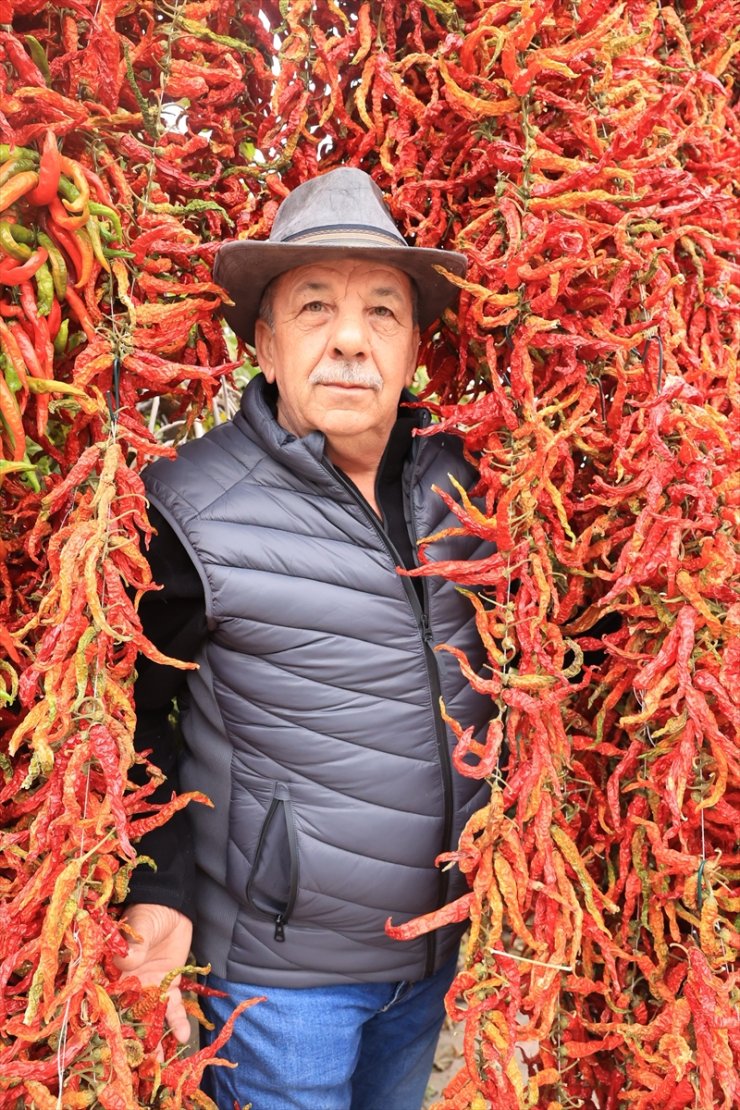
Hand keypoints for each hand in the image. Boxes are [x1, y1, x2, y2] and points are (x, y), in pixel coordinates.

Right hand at [114, 903, 193, 1047]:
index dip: (106, 1018)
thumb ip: (133, 943)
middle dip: (130, 1037)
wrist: (170, 903)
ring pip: (149, 1016)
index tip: (108, 1038)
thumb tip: (128, 961)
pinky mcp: (168, 984)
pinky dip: (177, 1020)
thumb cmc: (146, 912)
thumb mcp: (139, 925)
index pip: (105, 998)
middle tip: (134, 1061)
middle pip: (126, 1015)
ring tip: (158, 1059)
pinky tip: (182, 1035)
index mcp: (111, 970)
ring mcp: (148, 986)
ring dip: (154, 1038)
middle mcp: (128, 984)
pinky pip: (172, 1006)